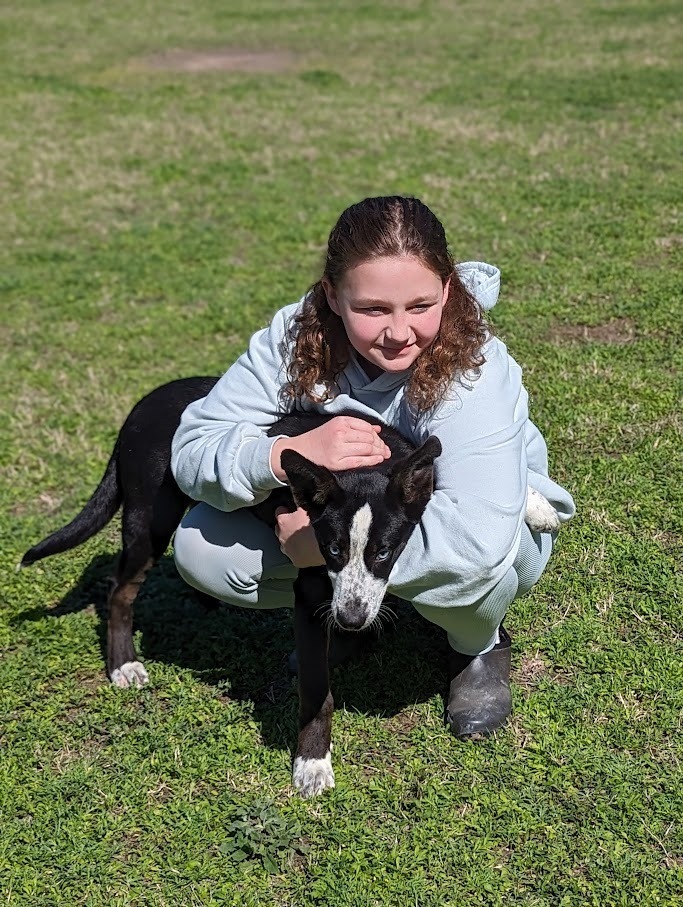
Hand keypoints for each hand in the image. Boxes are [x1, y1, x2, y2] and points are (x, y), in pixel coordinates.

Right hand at [271, 416, 390, 479]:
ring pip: (367, 449)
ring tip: (384, 455)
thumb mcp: (335, 426)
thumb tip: (377, 429)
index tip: (382, 441)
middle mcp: (340, 433)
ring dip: (379, 453)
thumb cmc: (318, 439)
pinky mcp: (337, 463)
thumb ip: (356, 426)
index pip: (366, 427)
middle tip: (386, 450)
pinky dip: (372, 461)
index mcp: (340, 422)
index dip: (377, 435)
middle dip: (381, 445)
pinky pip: (359, 461)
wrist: (298, 452)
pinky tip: (378, 460)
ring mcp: (338, 449)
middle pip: (369, 438)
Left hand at [275, 507, 324, 567]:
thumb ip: (300, 504)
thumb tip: (299, 497)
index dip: (286, 510)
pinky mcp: (295, 560)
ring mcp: (287, 550)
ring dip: (291, 540)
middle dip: (287, 526)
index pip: (279, 511)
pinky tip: (306, 549)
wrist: (327, 544)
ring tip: (303, 538)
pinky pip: (294, 555)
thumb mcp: (307, 508)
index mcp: (283, 521)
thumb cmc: (317, 524)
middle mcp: (281, 536)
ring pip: (285, 543)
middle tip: (298, 524)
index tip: (291, 510)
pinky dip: (298, 552)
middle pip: (280, 528)